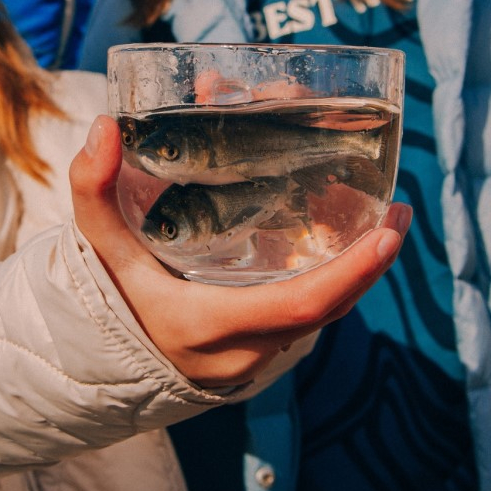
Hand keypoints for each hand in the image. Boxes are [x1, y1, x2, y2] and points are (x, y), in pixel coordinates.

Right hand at [70, 117, 408, 387]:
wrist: (95, 363)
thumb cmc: (103, 302)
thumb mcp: (98, 247)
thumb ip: (93, 190)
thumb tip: (104, 127)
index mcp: (208, 325)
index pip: (300, 306)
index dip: (352, 272)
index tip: (387, 232)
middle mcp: (241, 351)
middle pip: (326, 309)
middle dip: (369, 263)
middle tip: (396, 209)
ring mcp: (253, 358)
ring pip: (321, 314)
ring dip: (354, 270)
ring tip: (379, 215)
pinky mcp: (257, 352)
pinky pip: (306, 319)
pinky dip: (330, 283)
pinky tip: (341, 241)